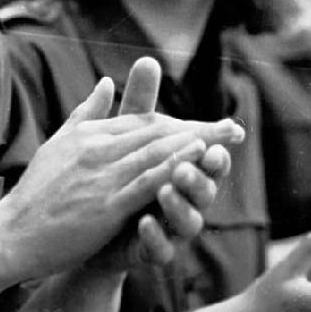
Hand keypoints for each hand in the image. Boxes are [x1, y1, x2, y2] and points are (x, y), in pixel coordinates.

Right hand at [0, 57, 243, 280]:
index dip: (180, 122)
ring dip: (195, 142)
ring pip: (157, 151)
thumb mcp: (60, 142)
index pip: (143, 121)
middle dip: (200, 129)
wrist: (11, 233)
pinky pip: (146, 180)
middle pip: (158, 132)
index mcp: (90, 132)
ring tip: (225, 137)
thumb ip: (86, 112)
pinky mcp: (105, 203)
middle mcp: (98, 146)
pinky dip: (174, 165)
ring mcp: (102, 174)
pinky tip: (197, 158)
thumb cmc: (36, 192)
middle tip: (233, 129)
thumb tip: (106, 82)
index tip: (210, 124)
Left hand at [94, 57, 240, 270]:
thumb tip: (147, 59)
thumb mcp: (124, 134)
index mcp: (181, 168)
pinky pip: (161, 251)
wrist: (81, 225)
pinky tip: (145, 223)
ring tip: (166, 190)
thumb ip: (139, 102)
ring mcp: (168, 228)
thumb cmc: (116, 172)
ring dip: (181, 205)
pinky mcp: (147, 252)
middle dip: (202, 176)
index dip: (218, 145)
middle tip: (191, 162)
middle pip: (206, 189)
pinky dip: (156, 238)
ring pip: (190, 222)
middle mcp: (182, 199)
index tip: (229, 132)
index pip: (207, 155)